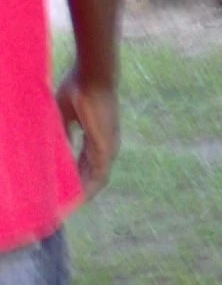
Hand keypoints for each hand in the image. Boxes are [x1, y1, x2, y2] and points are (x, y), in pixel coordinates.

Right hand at [57, 69, 119, 201]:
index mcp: (96, 137)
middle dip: (75, 193)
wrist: (93, 75)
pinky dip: (85, 189)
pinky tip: (73, 200)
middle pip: (90, 177)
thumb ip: (61, 133)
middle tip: (57, 208)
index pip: (83, 165)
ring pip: (95, 180)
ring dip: (80, 195)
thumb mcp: (64, 115)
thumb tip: (50, 148)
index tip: (57, 192)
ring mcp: (108, 147)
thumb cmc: (78, 88)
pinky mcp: (106, 147)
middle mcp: (105, 145)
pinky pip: (98, 176)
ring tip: (62, 209)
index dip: (71, 179)